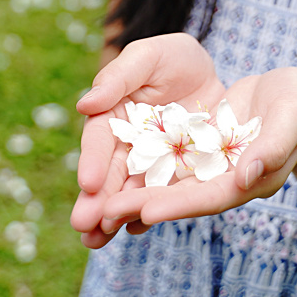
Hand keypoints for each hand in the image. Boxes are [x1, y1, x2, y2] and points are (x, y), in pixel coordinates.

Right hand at [69, 33, 225, 247]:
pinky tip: (136, 229)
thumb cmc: (174, 57)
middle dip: (96, 200)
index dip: (93, 160)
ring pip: (131, 191)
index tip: (89, 182)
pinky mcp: (175, 175)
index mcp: (113, 113)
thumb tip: (84, 105)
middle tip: (83, 225)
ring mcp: (151, 163)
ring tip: (97, 240)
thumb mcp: (148, 57)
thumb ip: (118, 77)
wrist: (213, 73)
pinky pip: (162, 196)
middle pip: (110, 173)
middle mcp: (127, 143)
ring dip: (113, 215)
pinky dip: (147, 212)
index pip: (100, 139)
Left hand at [98, 66, 296, 229]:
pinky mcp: (188, 153)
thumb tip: (246, 178)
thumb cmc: (294, 100)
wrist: (284, 92)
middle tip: (98, 219)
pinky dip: (132, 178)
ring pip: (161, 186)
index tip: (145, 210)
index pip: (210, 196)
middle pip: (177, 198)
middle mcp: (220, 181)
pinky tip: (103, 187)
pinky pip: (157, 167)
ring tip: (91, 215)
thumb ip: (275, 144)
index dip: (179, 203)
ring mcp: (202, 168)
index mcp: (249, 178)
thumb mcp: (293, 112)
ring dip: (127, 200)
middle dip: (138, 208)